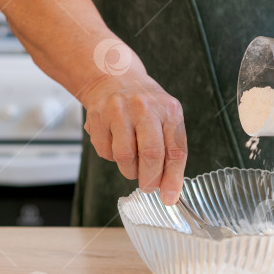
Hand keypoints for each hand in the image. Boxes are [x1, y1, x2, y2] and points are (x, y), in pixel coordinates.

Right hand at [79, 70, 186, 204]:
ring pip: (125, 157)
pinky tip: (116, 144)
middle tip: (148, 186)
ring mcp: (119, 111)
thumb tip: (170, 190)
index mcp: (170, 110)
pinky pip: (105, 152)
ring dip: (130, 171)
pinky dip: (112, 158)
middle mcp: (145, 108)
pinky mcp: (97, 117)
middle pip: (151, 155)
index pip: (176, 150)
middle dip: (150, 179)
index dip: (173, 178)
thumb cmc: (145, 103)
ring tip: (133, 163)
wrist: (113, 75)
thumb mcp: (167, 118)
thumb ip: (171, 150)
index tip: (170, 198)